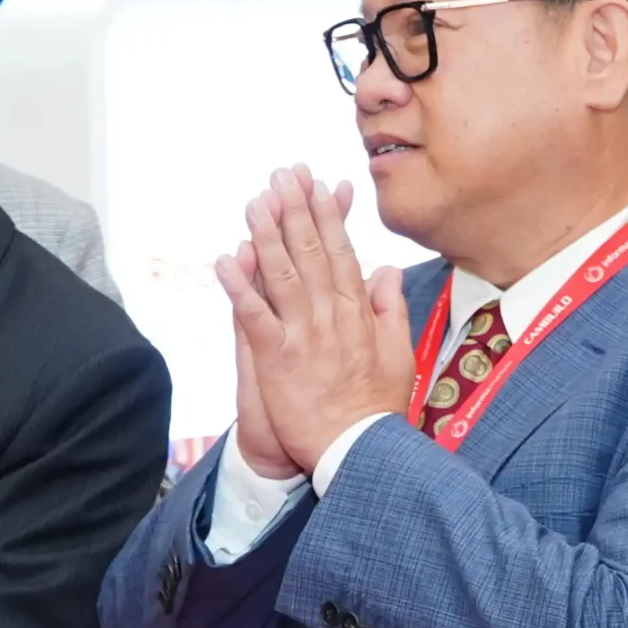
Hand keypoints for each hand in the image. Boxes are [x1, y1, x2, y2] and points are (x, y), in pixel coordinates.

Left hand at [215, 165, 412, 476]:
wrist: (359, 452)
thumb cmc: (377, 409)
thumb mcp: (401, 354)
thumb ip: (391, 309)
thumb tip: (387, 271)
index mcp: (359, 314)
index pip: (342, 254)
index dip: (328, 217)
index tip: (318, 186)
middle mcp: (331, 316)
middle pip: (311, 253)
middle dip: (295, 211)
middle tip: (283, 176)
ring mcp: (303, 335)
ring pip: (283, 275)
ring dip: (267, 235)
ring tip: (255, 202)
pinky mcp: (277, 358)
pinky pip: (255, 316)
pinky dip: (240, 287)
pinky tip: (226, 260)